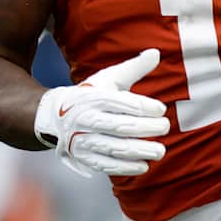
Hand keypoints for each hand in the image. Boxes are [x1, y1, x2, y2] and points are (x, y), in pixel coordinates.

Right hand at [33, 48, 169, 176]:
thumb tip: (156, 53)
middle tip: (165, 127)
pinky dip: (125, 167)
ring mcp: (82, 140)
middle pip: (120, 126)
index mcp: (93, 97)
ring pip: (114, 147)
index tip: (161, 109)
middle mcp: (86, 119)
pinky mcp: (83, 157)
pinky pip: (106, 165)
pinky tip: (144, 166)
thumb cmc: (91, 95)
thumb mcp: (109, 78)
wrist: (55, 117)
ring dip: (139, 151)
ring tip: (160, 151)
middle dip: (146, 128)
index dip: (144, 106)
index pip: (121, 102)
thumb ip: (133, 68)